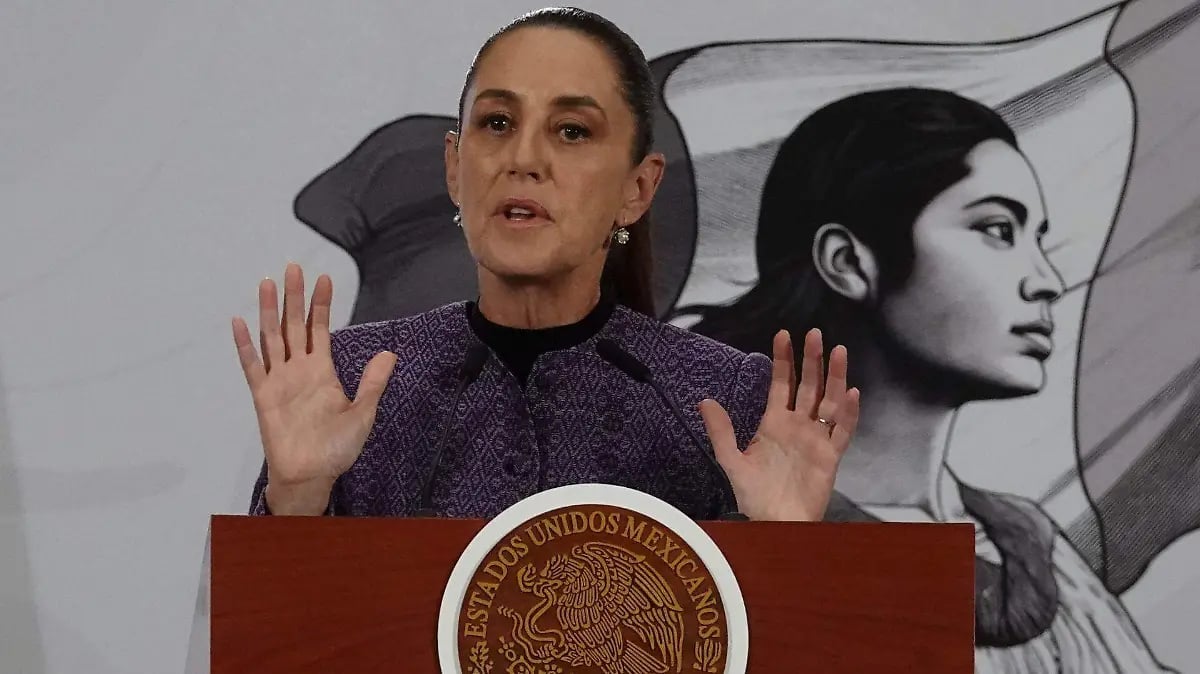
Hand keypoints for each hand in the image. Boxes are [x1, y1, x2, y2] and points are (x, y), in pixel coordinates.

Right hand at [231, 263, 396, 514]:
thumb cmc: (337, 448)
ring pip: (271, 337)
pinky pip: (251, 366)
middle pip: (293, 325)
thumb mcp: (363, 413)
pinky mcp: (262, 396)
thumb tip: (390, 354)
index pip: (319, 329)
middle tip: (293, 267)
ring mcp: (278, 381)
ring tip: (267, 283)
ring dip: (268, 311)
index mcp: (322, 371)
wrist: (312, 476)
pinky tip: (239, 322)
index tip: (324, 278)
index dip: (321, 304)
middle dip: (293, 296)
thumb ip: (373, 383)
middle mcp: (298, 370)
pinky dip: (244, 345)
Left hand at [700, 328, 858, 520]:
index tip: (783, 334)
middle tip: (816, 334)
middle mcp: (798, 426)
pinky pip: (842, 431)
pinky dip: (849, 413)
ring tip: (838, 351)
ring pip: (829, 401)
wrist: (775, 523)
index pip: (781, 384)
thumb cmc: (754, 496)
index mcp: (774, 423)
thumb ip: (721, 431)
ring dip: (834, 377)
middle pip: (808, 386)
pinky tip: (851, 392)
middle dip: (812, 360)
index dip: (783, 360)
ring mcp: (816, 439)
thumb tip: (705, 401)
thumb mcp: (731, 461)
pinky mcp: (830, 456)